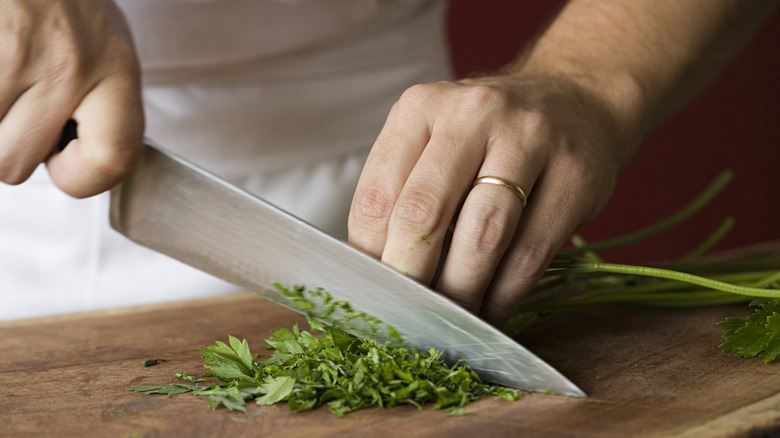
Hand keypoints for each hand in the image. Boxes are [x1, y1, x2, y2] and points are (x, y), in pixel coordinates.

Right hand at [0, 0, 142, 197]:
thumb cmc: (61, 3)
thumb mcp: (102, 47)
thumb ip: (101, 108)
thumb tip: (73, 166)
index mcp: (114, 68)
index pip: (114, 157)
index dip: (83, 180)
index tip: (64, 167)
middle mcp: (68, 63)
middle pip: (14, 164)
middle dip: (4, 146)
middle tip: (12, 106)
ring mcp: (14, 52)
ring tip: (2, 82)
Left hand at [348, 74, 637, 326]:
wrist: (575, 100)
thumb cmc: (489, 136)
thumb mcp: (435, 141)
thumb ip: (403, 192)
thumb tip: (377, 273)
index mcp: (420, 107)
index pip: (377, 196)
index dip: (370, 257)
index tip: (375, 293)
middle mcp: (472, 114)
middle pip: (424, 214)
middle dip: (411, 278)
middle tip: (408, 317)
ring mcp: (530, 140)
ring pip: (482, 236)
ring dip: (461, 292)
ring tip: (451, 322)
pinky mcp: (575, 176)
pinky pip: (531, 253)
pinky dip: (504, 295)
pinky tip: (491, 311)